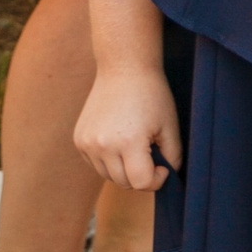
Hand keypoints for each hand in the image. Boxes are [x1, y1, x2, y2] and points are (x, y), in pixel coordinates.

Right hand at [72, 65, 181, 191]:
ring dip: (124, 170)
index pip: (141, 182)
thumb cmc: (152, 95)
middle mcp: (103, 145)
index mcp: (128, 142)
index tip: (163, 167)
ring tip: (136, 145)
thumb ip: (173, 156)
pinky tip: (120, 141)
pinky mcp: (79, 140)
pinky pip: (96, 164)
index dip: (157, 180)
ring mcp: (87, 143)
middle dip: (141, 176)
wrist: (124, 68)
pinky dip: (109, 161)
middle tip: (152, 155)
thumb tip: (168, 178)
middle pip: (123, 182)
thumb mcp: (170, 125)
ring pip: (108, 176)